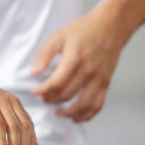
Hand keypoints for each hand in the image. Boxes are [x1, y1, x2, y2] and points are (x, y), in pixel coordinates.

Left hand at [31, 4, 128, 121]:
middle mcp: (88, 71)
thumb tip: (34, 73)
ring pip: (84, 104)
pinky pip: (99, 104)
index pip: (57, 82)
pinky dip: (88, 115)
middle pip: (68, 94)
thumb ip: (45, 54)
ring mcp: (99, 78)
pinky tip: (77, 118)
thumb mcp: (59, 36)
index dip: (42, 90)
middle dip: (52, 100)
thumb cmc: (82, 30)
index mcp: (75, 58)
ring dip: (69, 113)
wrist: (111, 26)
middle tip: (43, 99)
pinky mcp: (106, 82)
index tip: (33, 92)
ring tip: (57, 113)